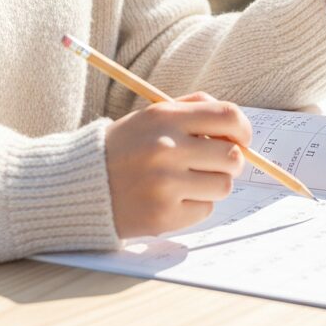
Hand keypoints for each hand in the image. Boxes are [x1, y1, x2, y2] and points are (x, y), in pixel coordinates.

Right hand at [104, 91, 252, 239]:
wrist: (82, 184)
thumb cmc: (127, 145)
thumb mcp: (154, 114)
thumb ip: (195, 109)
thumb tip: (237, 125)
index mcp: (166, 117)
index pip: (228, 116)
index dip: (243, 129)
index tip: (241, 138)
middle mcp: (167, 149)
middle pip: (232, 156)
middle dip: (230, 161)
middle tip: (215, 163)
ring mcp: (165, 185)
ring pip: (223, 186)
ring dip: (213, 184)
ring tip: (190, 180)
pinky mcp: (163, 216)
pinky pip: (204, 210)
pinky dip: (195, 205)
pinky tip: (173, 198)